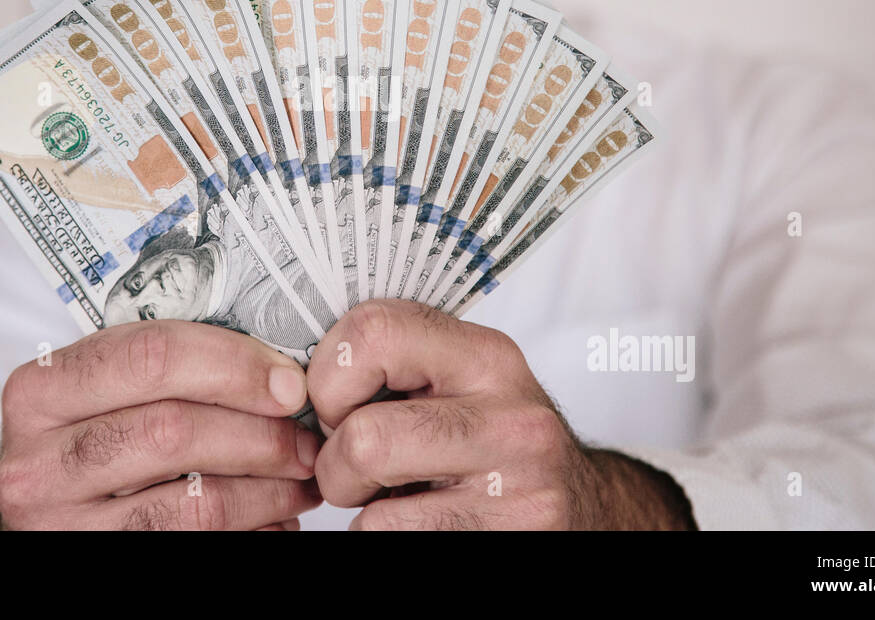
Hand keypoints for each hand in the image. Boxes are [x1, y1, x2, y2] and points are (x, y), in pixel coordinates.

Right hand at [0, 320, 322, 529]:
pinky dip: (250, 528)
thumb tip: (278, 369)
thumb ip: (169, 366)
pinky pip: (194, 545)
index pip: (151, 357)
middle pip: (174, 432)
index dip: (234, 366)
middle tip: (306, 437)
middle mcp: (38, 461)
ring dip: (266, 490)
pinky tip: (273, 514)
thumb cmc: (92, 431)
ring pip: (192, 503)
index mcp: (41, 390)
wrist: (47, 502)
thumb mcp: (105, 387)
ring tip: (302, 478)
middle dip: (260, 433)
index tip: (288, 381)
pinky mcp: (97, 560)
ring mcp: (61, 524)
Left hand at [306, 299, 695, 529]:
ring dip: (359, 507)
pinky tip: (422, 520)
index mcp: (485, 355)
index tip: (339, 402)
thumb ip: (395, 364)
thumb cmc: (493, 440)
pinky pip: (391, 542)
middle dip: (336, 462)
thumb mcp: (460, 379)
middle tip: (360, 464)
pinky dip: (385, 535)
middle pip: (362, 436)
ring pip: (372, 508)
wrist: (582, 508)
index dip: (329, 376)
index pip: (370, 332)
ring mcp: (514, 489)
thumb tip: (292, 378)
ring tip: (392, 495)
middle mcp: (509, 418)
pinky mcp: (507, 541)